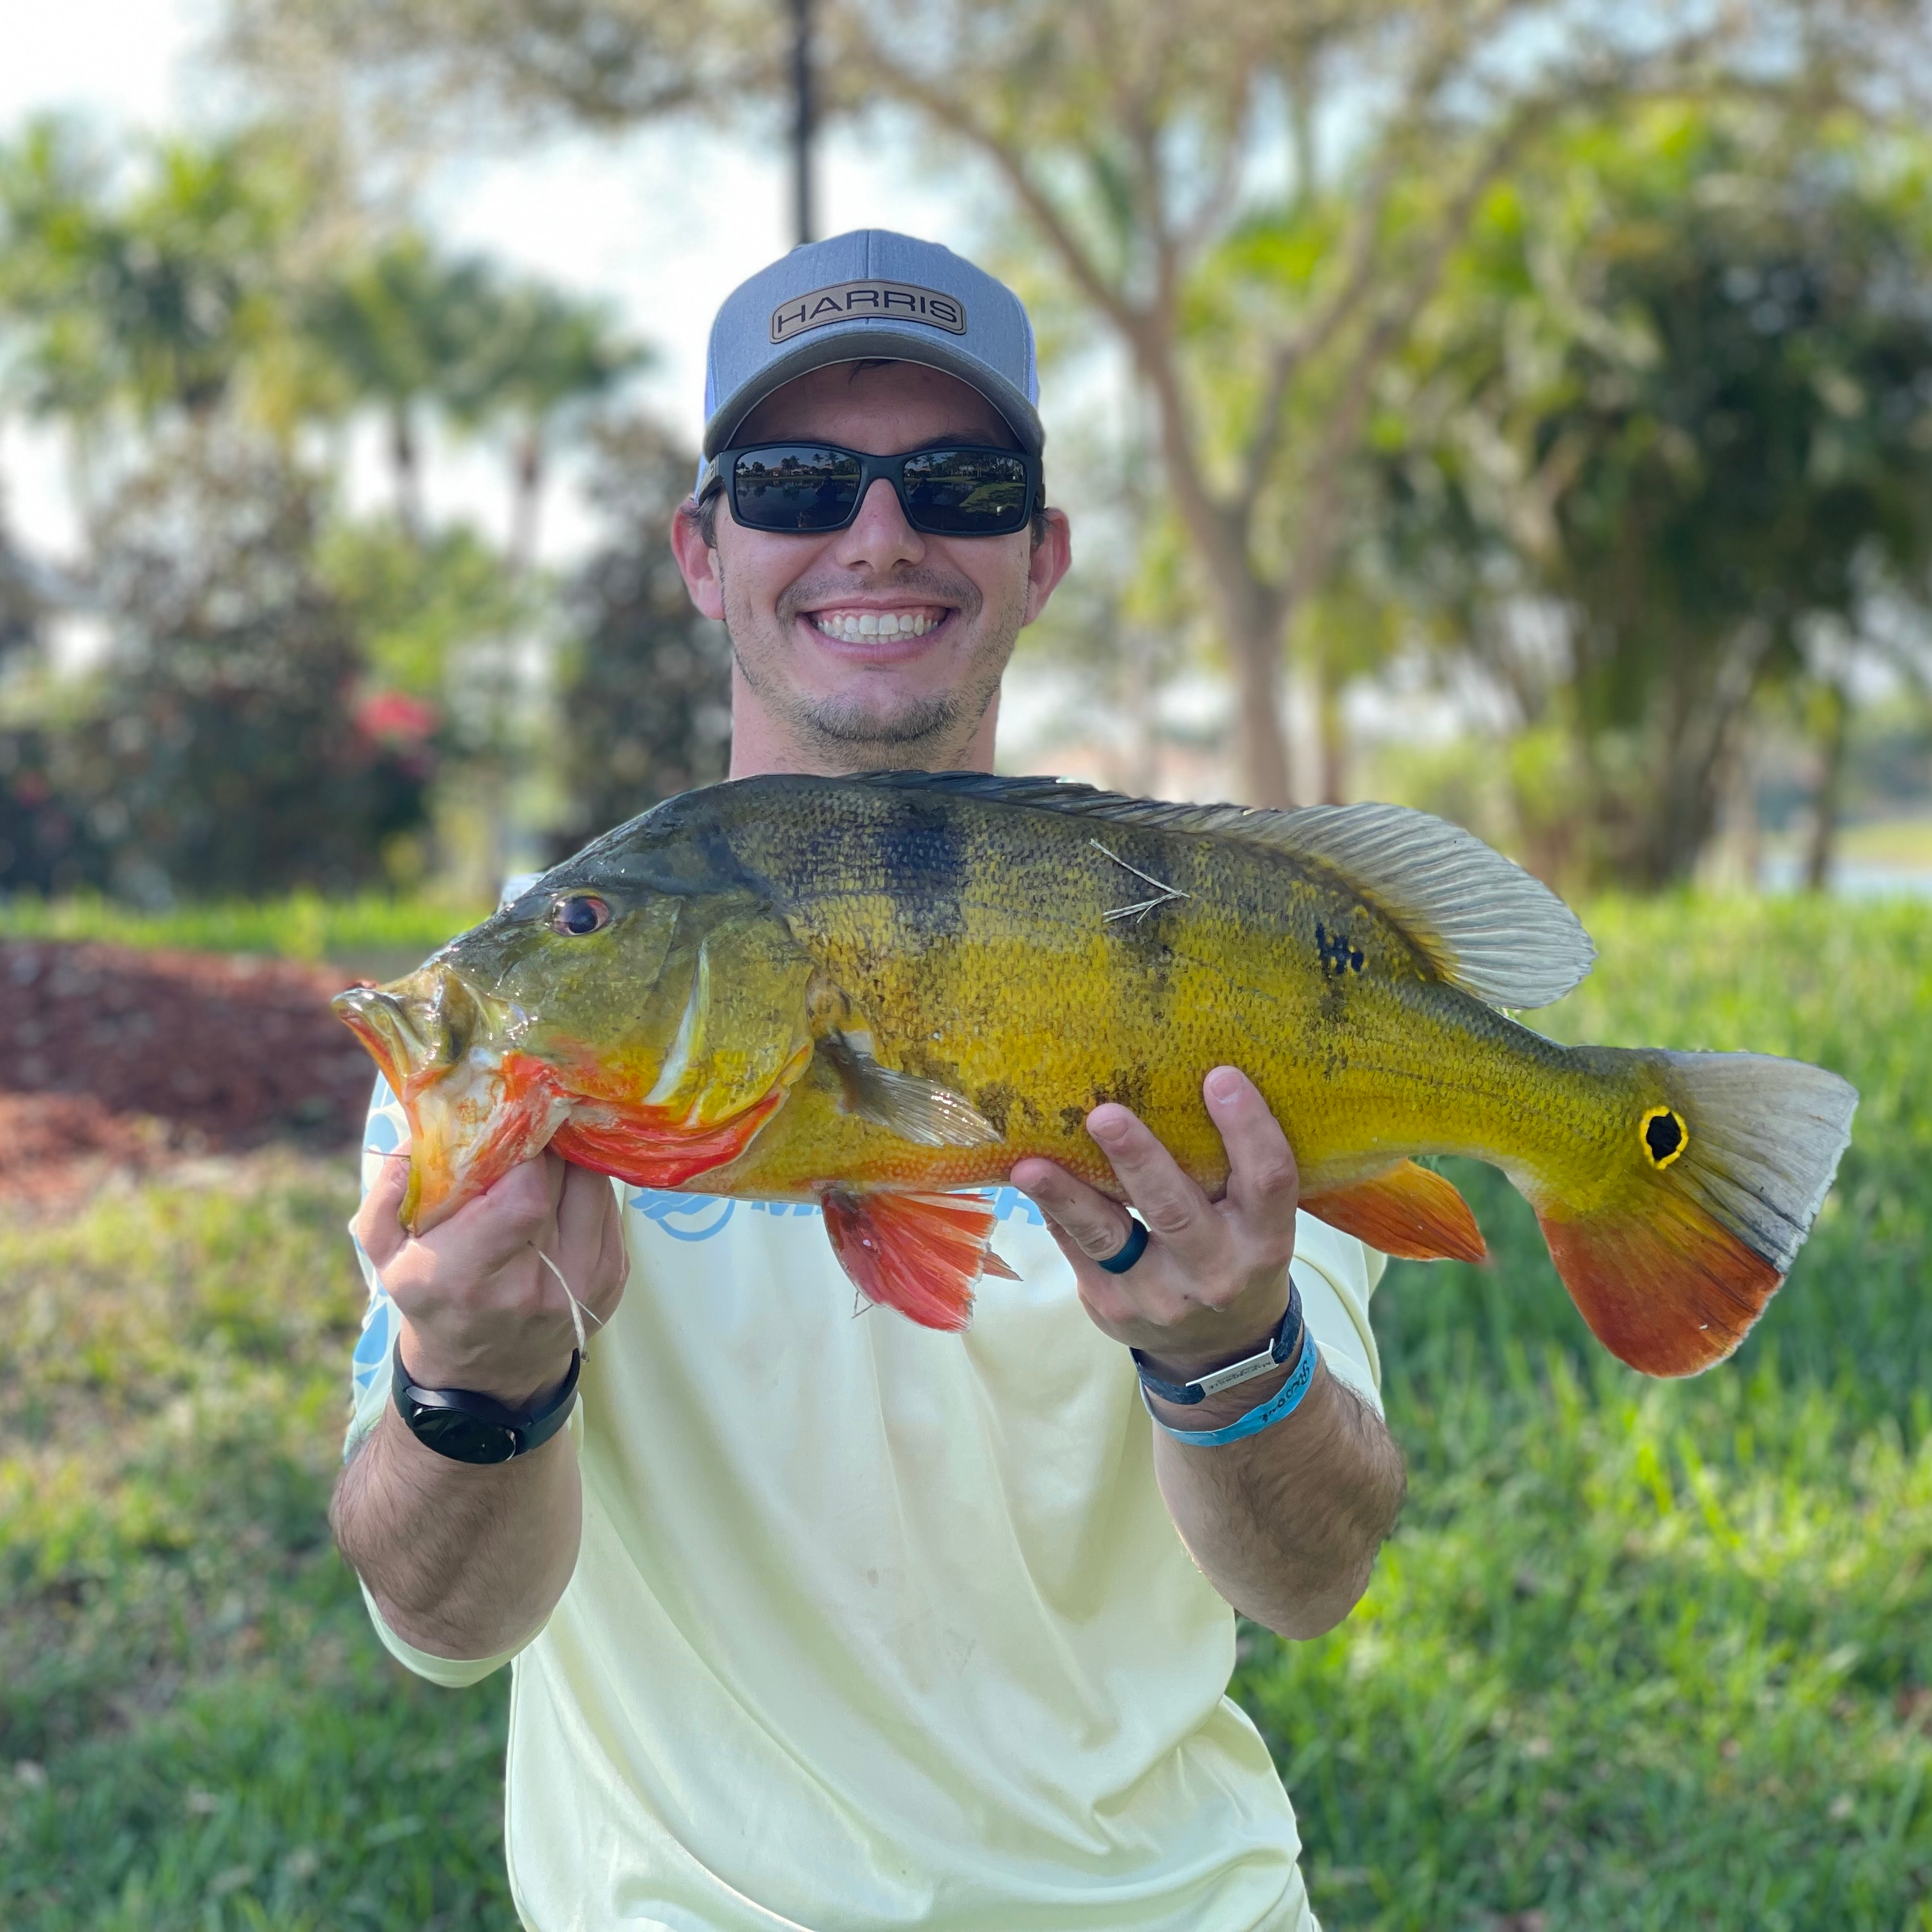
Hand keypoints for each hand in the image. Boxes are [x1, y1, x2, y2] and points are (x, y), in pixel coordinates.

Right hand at [355, 1146, 628, 1408]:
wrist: (485, 1374)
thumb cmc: (431, 1299)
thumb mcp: (385, 1255)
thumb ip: (387, 1193)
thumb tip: (414, 1132)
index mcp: (468, 1278)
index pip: (523, 1196)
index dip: (523, 1151)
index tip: (508, 1125)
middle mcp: (533, 1288)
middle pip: (563, 1182)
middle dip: (546, 1143)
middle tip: (527, 1122)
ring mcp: (583, 1286)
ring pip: (594, 1186)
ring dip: (571, 1159)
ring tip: (544, 1150)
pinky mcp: (613, 1280)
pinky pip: (609, 1208)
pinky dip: (587, 1186)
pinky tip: (563, 1186)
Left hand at [1011, 1066, 1298, 1382]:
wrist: (1218, 1353)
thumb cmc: (1235, 1256)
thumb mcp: (1254, 1223)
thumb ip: (1229, 1173)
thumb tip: (1170, 1085)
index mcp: (1264, 1240)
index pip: (1267, 1180)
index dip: (1248, 1129)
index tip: (1221, 1076)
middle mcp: (1215, 1270)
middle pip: (1174, 1210)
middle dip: (1138, 1159)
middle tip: (1105, 1115)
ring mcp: (1158, 1294)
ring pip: (1107, 1237)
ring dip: (1066, 1196)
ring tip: (1030, 1166)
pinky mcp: (1110, 1306)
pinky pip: (1076, 1249)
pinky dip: (1053, 1209)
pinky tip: (1029, 1176)